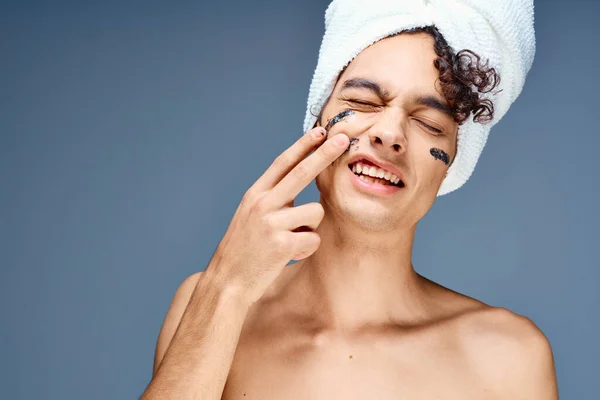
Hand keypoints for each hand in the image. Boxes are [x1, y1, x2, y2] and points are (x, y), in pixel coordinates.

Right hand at [206, 127, 348, 303]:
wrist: (227, 281)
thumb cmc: (245, 249)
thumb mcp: (252, 215)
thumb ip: (274, 198)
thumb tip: (302, 178)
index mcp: (255, 194)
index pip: (283, 163)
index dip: (303, 145)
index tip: (320, 131)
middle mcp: (262, 204)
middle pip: (301, 172)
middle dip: (325, 154)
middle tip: (343, 138)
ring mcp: (271, 223)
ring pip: (315, 212)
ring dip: (310, 228)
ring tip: (290, 241)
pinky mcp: (282, 244)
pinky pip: (313, 239)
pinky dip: (306, 249)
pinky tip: (289, 255)